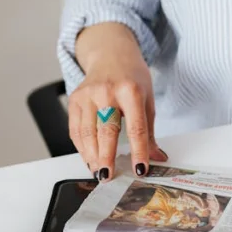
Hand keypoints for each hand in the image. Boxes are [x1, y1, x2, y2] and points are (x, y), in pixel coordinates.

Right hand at [68, 46, 167, 181]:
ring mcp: (88, 95)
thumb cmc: (132, 78)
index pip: (136, 128)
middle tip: (109, 176)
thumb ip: (149, 131)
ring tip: (99, 172)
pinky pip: (75, 130)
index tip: (140, 170)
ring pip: (87, 133)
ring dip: (92, 157)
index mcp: (131, 91)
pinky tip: (89, 158)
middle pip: (106, 131)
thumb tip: (157, 157)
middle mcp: (107, 91)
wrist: (111, 54)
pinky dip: (81, 147)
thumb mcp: (147, 99)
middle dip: (107, 158)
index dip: (138, 152)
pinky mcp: (75, 99)